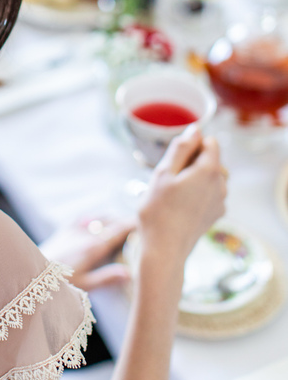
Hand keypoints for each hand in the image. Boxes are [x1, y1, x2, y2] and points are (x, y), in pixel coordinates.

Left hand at [41, 217, 134, 291]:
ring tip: (122, 225)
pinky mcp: (65, 229)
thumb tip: (131, 273)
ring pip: (99, 217)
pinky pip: (85, 217)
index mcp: (93, 247)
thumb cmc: (59, 283)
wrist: (32, 273)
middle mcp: (85, 233)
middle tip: (139, 227)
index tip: (147, 223)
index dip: (134, 224)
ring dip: (112, 218)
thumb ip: (107, 278)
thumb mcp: (85, 285)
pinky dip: (96, 217)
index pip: (119, 229)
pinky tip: (99, 221)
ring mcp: (74, 229)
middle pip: (111, 220)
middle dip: (125, 221)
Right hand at [138, 126, 226, 265]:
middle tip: (169, 179)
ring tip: (172, 193)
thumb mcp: (163, 173)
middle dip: (192, 162)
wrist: (164, 250)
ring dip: (194, 178)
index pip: (210, 142)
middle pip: (211, 159)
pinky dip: (196, 193)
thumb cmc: (158, 210)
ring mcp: (220, 201)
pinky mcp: (216, 214)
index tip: (174, 161)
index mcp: (209, 170)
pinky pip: (209, 193)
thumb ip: (181, 148)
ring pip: (210, 176)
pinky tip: (179, 206)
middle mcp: (221, 185)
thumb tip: (196, 129)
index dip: (191, 146)